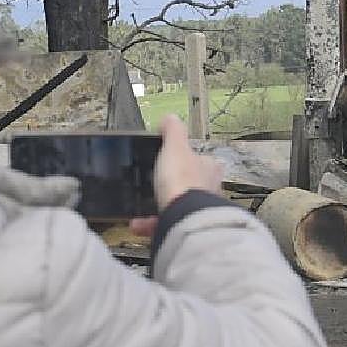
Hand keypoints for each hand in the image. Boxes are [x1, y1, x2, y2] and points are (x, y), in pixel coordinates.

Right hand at [129, 115, 223, 237]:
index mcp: (209, 168)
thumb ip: (173, 131)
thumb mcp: (175, 147)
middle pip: (188, 185)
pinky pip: (167, 224)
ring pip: (176, 206)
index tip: (168, 160)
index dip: (185, 159)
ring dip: (156, 206)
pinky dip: (151, 224)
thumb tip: (170, 118)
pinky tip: (137, 224)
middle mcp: (208, 190)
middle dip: (169, 186)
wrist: (184, 218)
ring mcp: (199, 211)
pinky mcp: (187, 228)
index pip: (201, 160)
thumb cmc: (181, 179)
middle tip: (151, 185)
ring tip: (138, 208)